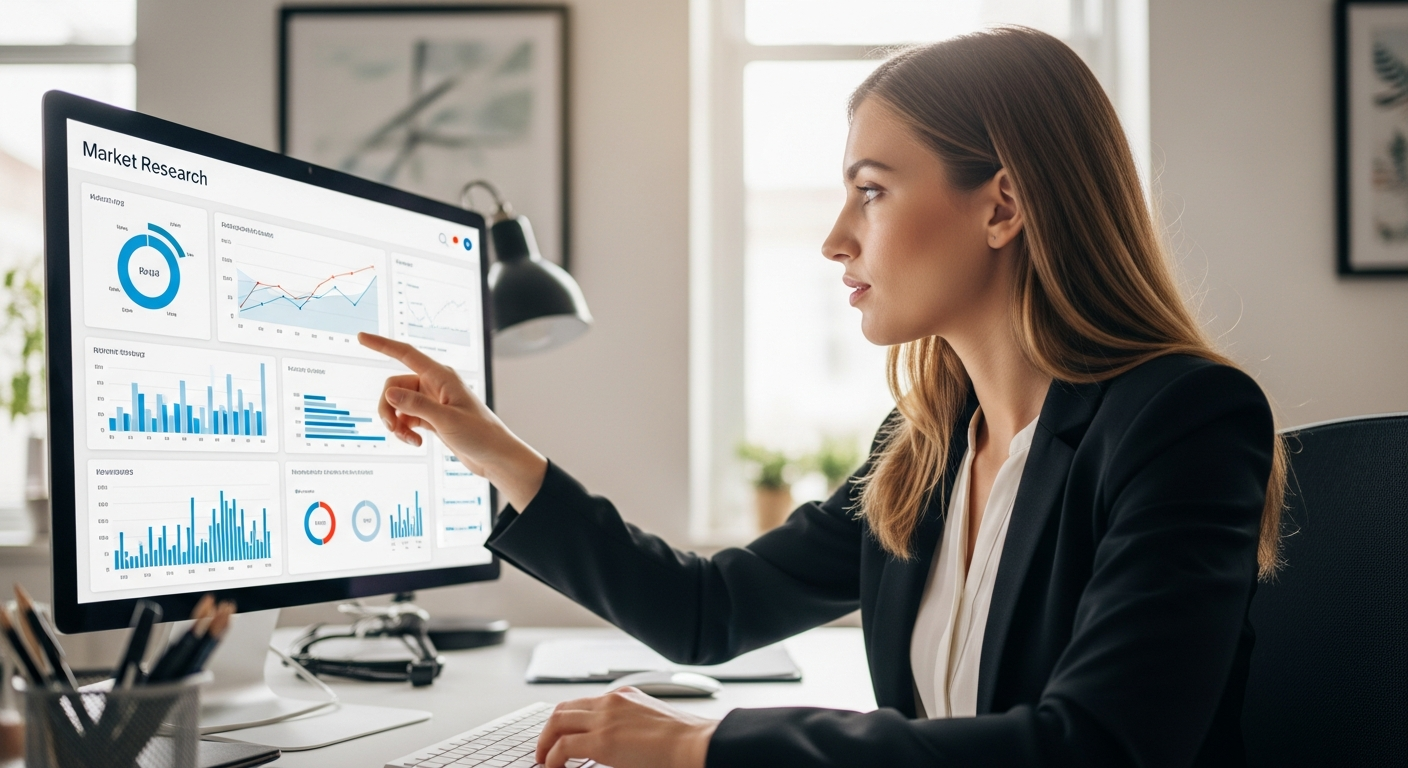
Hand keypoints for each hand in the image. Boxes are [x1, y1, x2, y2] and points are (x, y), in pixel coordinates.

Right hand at [358, 332, 547, 509]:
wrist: (494, 457)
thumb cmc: (480, 435)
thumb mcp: (446, 420)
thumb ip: (417, 406)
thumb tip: (389, 393)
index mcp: (441, 377)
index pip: (406, 354)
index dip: (382, 345)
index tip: (361, 337)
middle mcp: (435, 385)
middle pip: (395, 386)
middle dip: (388, 406)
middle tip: (392, 428)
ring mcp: (432, 401)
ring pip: (398, 404)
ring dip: (396, 422)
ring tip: (408, 439)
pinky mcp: (432, 417)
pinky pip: (406, 417)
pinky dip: (405, 430)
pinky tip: (415, 442)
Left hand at [536, 688, 717, 767]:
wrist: (695, 743)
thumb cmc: (685, 740)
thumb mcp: (653, 725)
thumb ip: (632, 728)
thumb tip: (623, 746)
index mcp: (625, 696)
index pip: (585, 702)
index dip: (567, 720)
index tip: (561, 735)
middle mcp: (611, 701)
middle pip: (564, 708)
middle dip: (549, 730)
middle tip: (544, 749)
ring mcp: (605, 718)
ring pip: (557, 722)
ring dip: (545, 742)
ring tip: (544, 760)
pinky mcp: (602, 740)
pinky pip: (563, 747)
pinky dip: (552, 758)